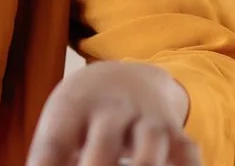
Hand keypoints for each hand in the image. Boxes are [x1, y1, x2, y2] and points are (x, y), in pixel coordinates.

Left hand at [28, 61, 199, 165]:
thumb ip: (47, 154)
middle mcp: (112, 111)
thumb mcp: (60, 122)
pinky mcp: (177, 136)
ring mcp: (147, 123)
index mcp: (73, 107)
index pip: (54, 142)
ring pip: (147, 155)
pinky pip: (187, 157)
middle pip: (102, 148)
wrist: (128, 77)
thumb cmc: (84, 110)